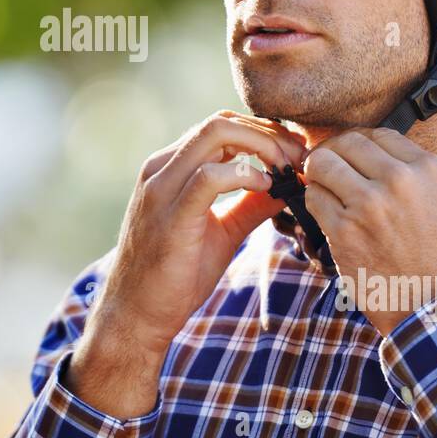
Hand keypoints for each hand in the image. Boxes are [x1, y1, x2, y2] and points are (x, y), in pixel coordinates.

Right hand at [67, 111, 306, 416]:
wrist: (135, 314)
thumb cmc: (175, 275)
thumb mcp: (222, 232)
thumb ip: (250, 205)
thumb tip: (289, 186)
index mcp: (170, 168)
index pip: (220, 126)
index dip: (263, 131)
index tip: (296, 152)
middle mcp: (161, 169)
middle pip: (220, 123)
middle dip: (268, 133)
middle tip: (300, 157)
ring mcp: (161, 188)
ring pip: (214, 136)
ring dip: (261, 146)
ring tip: (288, 168)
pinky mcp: (170, 215)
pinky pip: (208, 176)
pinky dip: (243, 174)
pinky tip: (266, 186)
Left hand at [300, 127, 436, 336]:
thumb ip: (407, 171)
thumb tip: (362, 150)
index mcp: (426, 168)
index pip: (376, 134)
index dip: (356, 145)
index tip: (349, 158)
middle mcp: (398, 179)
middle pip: (345, 143)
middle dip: (331, 154)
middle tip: (328, 171)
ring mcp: (369, 204)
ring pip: (321, 165)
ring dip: (318, 178)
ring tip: (327, 194)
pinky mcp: (344, 230)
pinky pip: (313, 198)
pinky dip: (315, 204)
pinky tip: (329, 217)